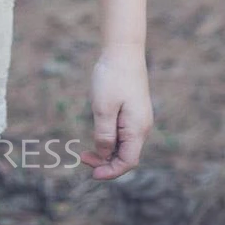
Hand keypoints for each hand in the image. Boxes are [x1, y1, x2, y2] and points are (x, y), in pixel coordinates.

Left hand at [79, 43, 152, 180]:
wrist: (123, 50)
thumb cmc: (112, 77)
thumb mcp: (103, 108)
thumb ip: (104, 134)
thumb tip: (105, 155)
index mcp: (138, 128)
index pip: (128, 162)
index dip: (111, 171)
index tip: (92, 173)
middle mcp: (142, 127)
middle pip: (126, 155)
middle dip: (106, 162)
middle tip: (82, 158)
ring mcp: (139, 118)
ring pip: (124, 145)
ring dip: (107, 151)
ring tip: (85, 151)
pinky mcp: (133, 111)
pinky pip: (123, 133)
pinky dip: (110, 139)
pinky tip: (97, 135)